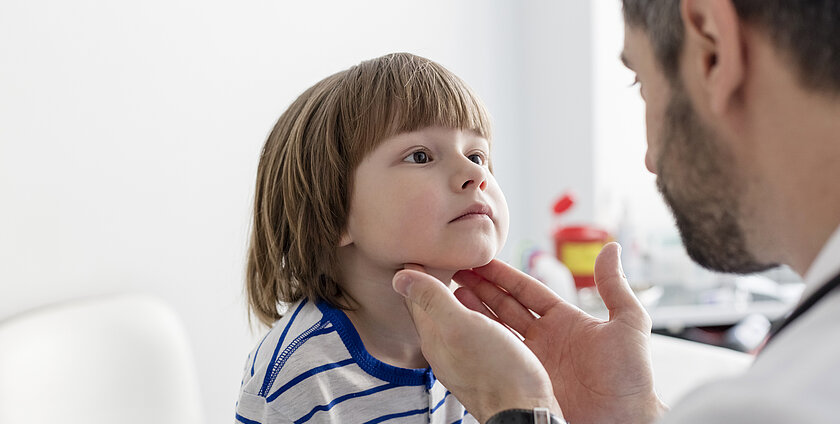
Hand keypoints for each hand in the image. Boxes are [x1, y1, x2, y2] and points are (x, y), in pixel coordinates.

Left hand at [393, 264, 561, 422]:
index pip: (418, 301)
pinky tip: (490, 305)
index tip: (418, 249)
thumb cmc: (495, 371)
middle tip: (439, 254)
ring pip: (463, 316)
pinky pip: (484, 326)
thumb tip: (399, 276)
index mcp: (436, 339)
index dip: (417, 273)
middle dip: (439, 281)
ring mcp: (473, 357)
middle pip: (439, 308)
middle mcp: (450, 349)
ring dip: (464, 292)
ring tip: (465, 270)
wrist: (527, 412)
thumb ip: (431, 300)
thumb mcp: (459, 327)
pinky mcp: (496, 362)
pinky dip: (483, 308)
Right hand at [454, 243, 667, 423]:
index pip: (527, 291)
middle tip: (458, 270)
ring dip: (474, 310)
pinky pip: (498, 357)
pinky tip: (463, 328)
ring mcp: (532, 360)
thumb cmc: (632, 379)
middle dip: (481, 287)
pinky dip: (479, 341)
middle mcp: (545, 338)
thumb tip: (611, 250)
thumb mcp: (629, 324)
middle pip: (505, 306)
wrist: (625, 422)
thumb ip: (614, 287)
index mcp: (565, 321)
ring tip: (451, 293)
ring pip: (496, 329)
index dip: (504, 276)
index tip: (483, 260)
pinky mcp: (525, 380)